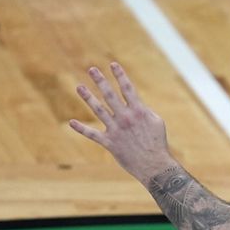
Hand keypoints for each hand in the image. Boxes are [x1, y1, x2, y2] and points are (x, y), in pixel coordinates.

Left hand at [69, 62, 171, 180]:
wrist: (154, 165)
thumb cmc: (158, 143)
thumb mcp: (156, 121)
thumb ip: (144, 110)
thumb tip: (135, 103)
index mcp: (139, 110)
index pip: (127, 88)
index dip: (120, 75)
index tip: (112, 64)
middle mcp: (125, 118)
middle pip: (110, 95)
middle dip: (100, 81)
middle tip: (92, 69)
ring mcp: (116, 130)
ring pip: (98, 110)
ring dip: (88, 97)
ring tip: (79, 86)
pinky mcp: (110, 143)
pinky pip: (93, 134)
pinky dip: (81, 129)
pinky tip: (71, 122)